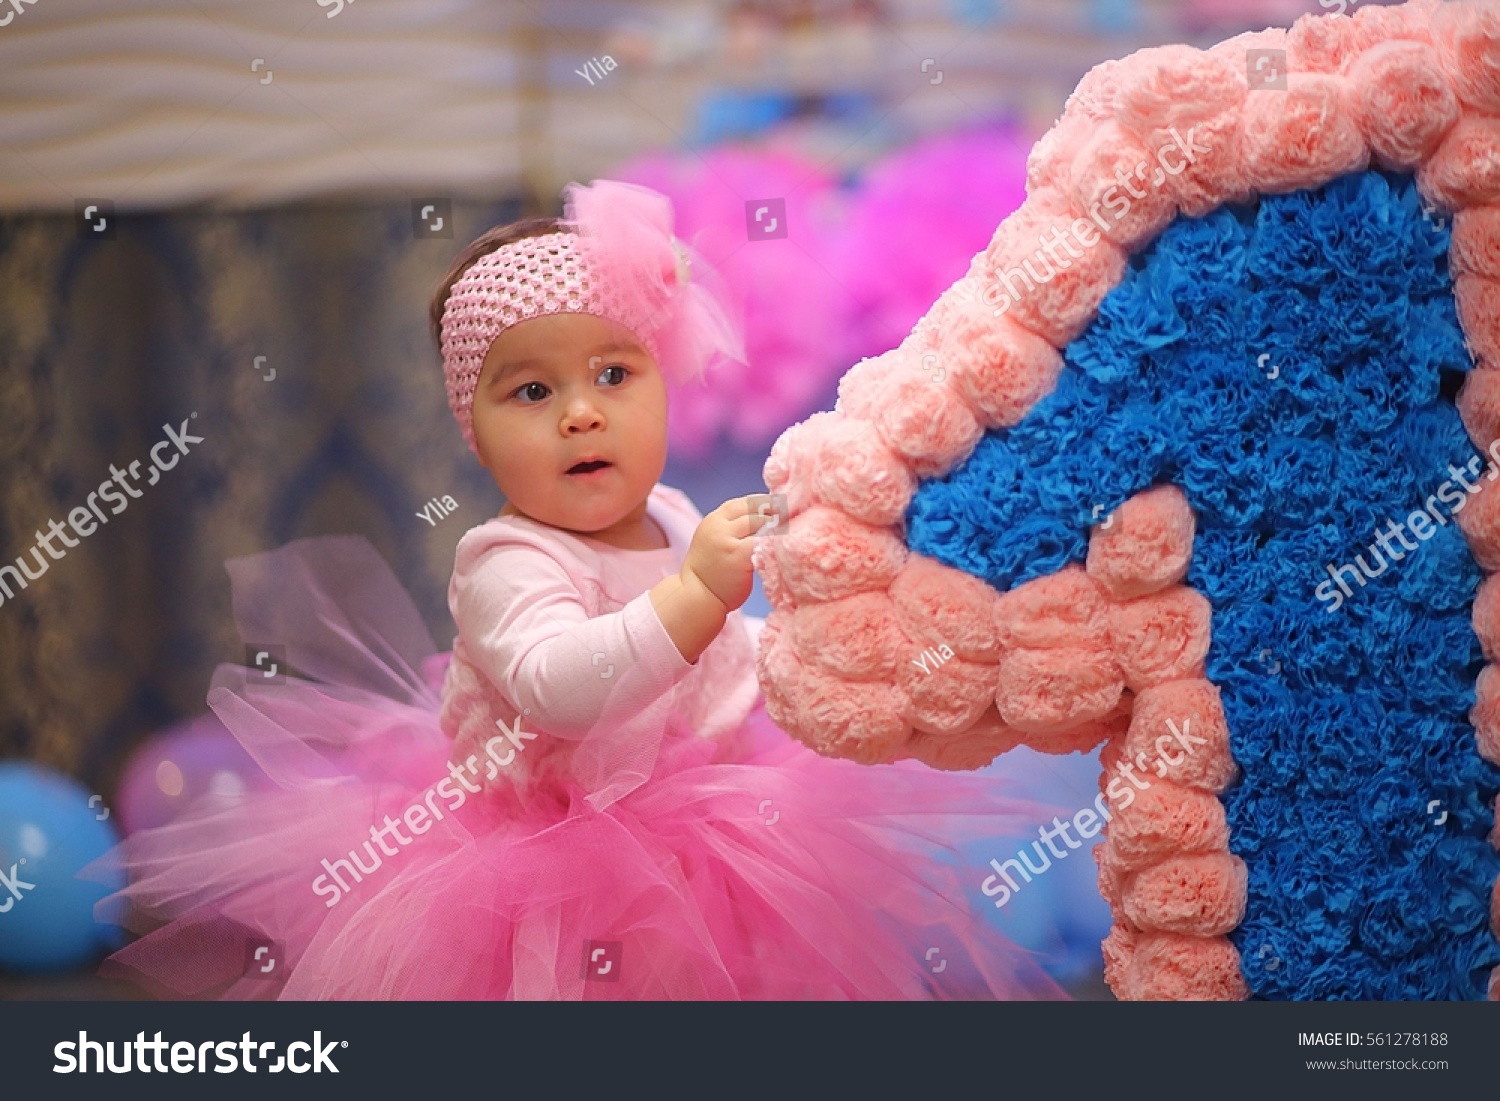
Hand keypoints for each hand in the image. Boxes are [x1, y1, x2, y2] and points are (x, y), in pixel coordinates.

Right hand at [680, 494, 779, 611]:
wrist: (697, 597)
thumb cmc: (710, 573)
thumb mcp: (714, 540)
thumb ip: (732, 528)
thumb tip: (765, 518)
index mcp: (714, 520)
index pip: (744, 503)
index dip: (764, 503)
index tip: (780, 508)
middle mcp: (719, 527)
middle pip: (755, 510)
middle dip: (775, 513)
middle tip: (791, 520)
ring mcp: (728, 541)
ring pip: (761, 523)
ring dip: (778, 527)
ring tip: (790, 533)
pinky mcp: (739, 556)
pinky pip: (764, 542)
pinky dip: (775, 542)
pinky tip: (783, 548)